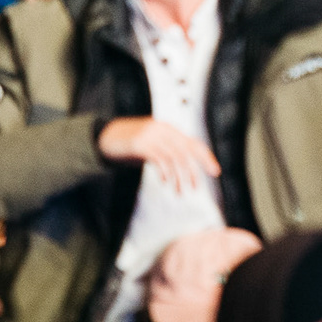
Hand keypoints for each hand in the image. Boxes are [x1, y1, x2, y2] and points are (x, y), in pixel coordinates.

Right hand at [98, 117, 220, 190]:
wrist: (106, 136)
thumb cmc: (131, 143)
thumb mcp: (153, 145)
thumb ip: (167, 151)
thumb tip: (185, 166)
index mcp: (170, 130)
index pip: (194, 143)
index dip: (206, 157)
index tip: (215, 172)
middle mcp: (164, 130)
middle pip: (187, 151)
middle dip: (194, 171)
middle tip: (196, 188)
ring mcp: (152, 135)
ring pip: (174, 157)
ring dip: (179, 177)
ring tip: (180, 191)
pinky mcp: (140, 143)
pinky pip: (159, 159)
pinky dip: (165, 172)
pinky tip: (166, 182)